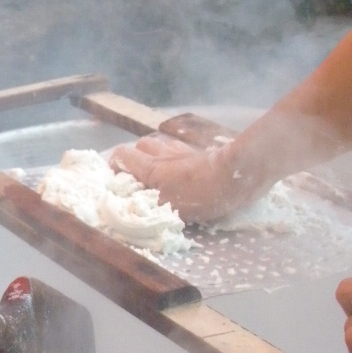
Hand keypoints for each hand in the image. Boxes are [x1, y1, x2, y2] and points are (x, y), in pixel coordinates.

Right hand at [108, 135, 247, 223]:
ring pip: (161, 146)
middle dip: (136, 158)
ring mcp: (182, 151)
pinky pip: (180, 150)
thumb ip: (149, 204)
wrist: (237, 175)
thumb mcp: (170, 207)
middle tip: (139, 178)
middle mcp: (163, 154)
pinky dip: (176, 158)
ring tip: (160, 175)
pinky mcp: (200, 153)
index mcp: (151, 168)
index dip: (114, 164)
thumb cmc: (202, 193)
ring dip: (156, 157)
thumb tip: (128, 206)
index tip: (115, 179)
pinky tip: (183, 171)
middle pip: (141, 146)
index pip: (122, 155)